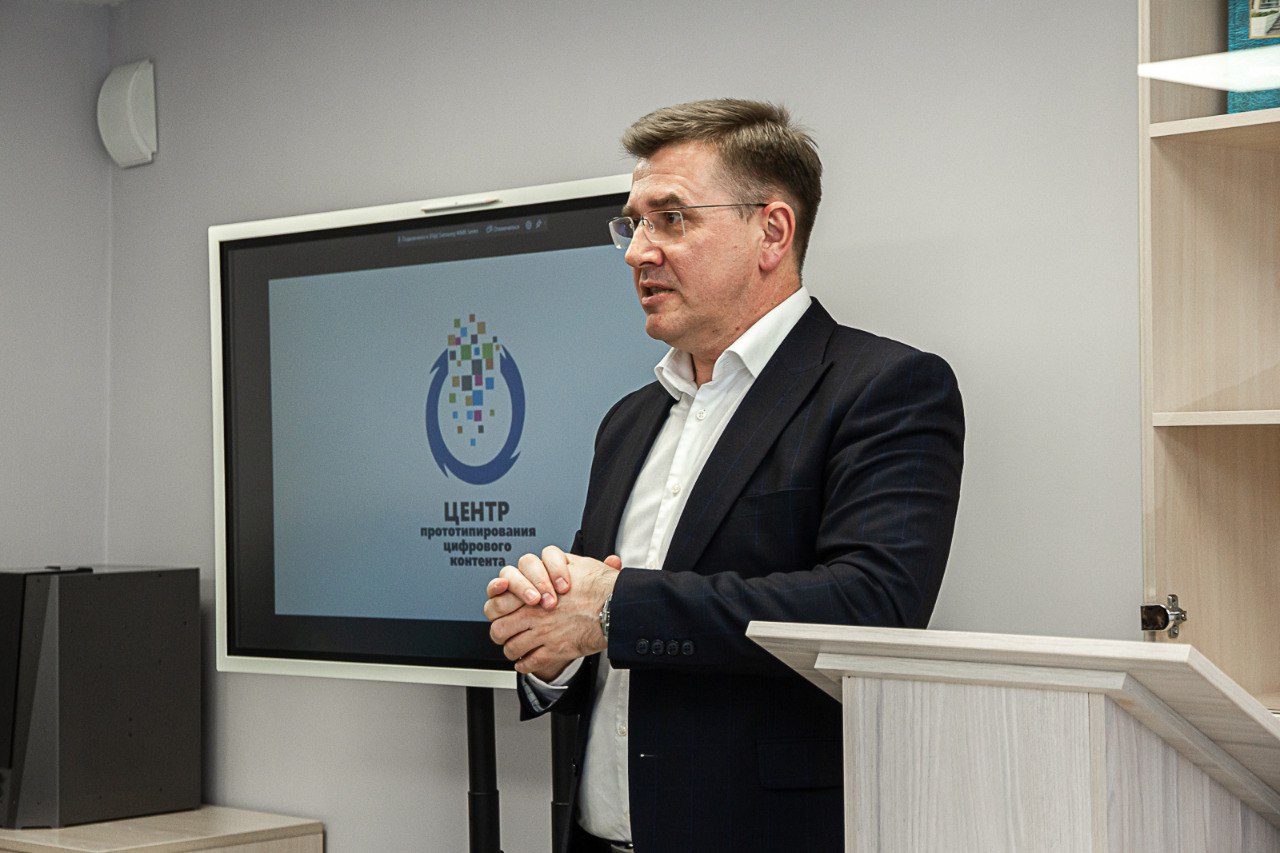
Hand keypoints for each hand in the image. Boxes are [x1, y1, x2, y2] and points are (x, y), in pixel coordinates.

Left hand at [484, 553, 620, 679]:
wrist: (616, 607)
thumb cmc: (601, 586)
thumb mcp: (579, 565)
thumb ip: (563, 563)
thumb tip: (564, 562)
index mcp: (534, 591)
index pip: (498, 601)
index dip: (497, 607)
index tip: (502, 611)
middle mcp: (533, 614)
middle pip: (499, 628)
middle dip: (500, 632)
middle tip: (504, 633)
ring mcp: (542, 634)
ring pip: (511, 648)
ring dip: (511, 650)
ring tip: (515, 649)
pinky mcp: (555, 651)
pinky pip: (529, 663)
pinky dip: (524, 665)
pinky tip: (526, 662)